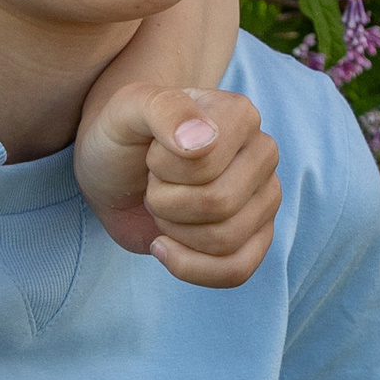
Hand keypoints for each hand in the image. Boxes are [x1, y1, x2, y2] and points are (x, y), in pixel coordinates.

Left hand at [76, 84, 280, 290]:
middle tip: (152, 183)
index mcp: (241, 115)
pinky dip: (190, 268)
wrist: (114, 168)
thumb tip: (205, 140)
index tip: (151, 152)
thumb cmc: (122, 134)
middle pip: (218, 204)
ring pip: (225, 240)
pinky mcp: (255, 236)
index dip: (163, 169)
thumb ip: (164, 110)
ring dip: (174, 230)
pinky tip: (163, 246)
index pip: (206, 164)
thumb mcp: (128, 109)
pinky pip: (237, 270)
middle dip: (165, 202)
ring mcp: (264, 197)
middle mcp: (263, 153)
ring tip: (162, 205)